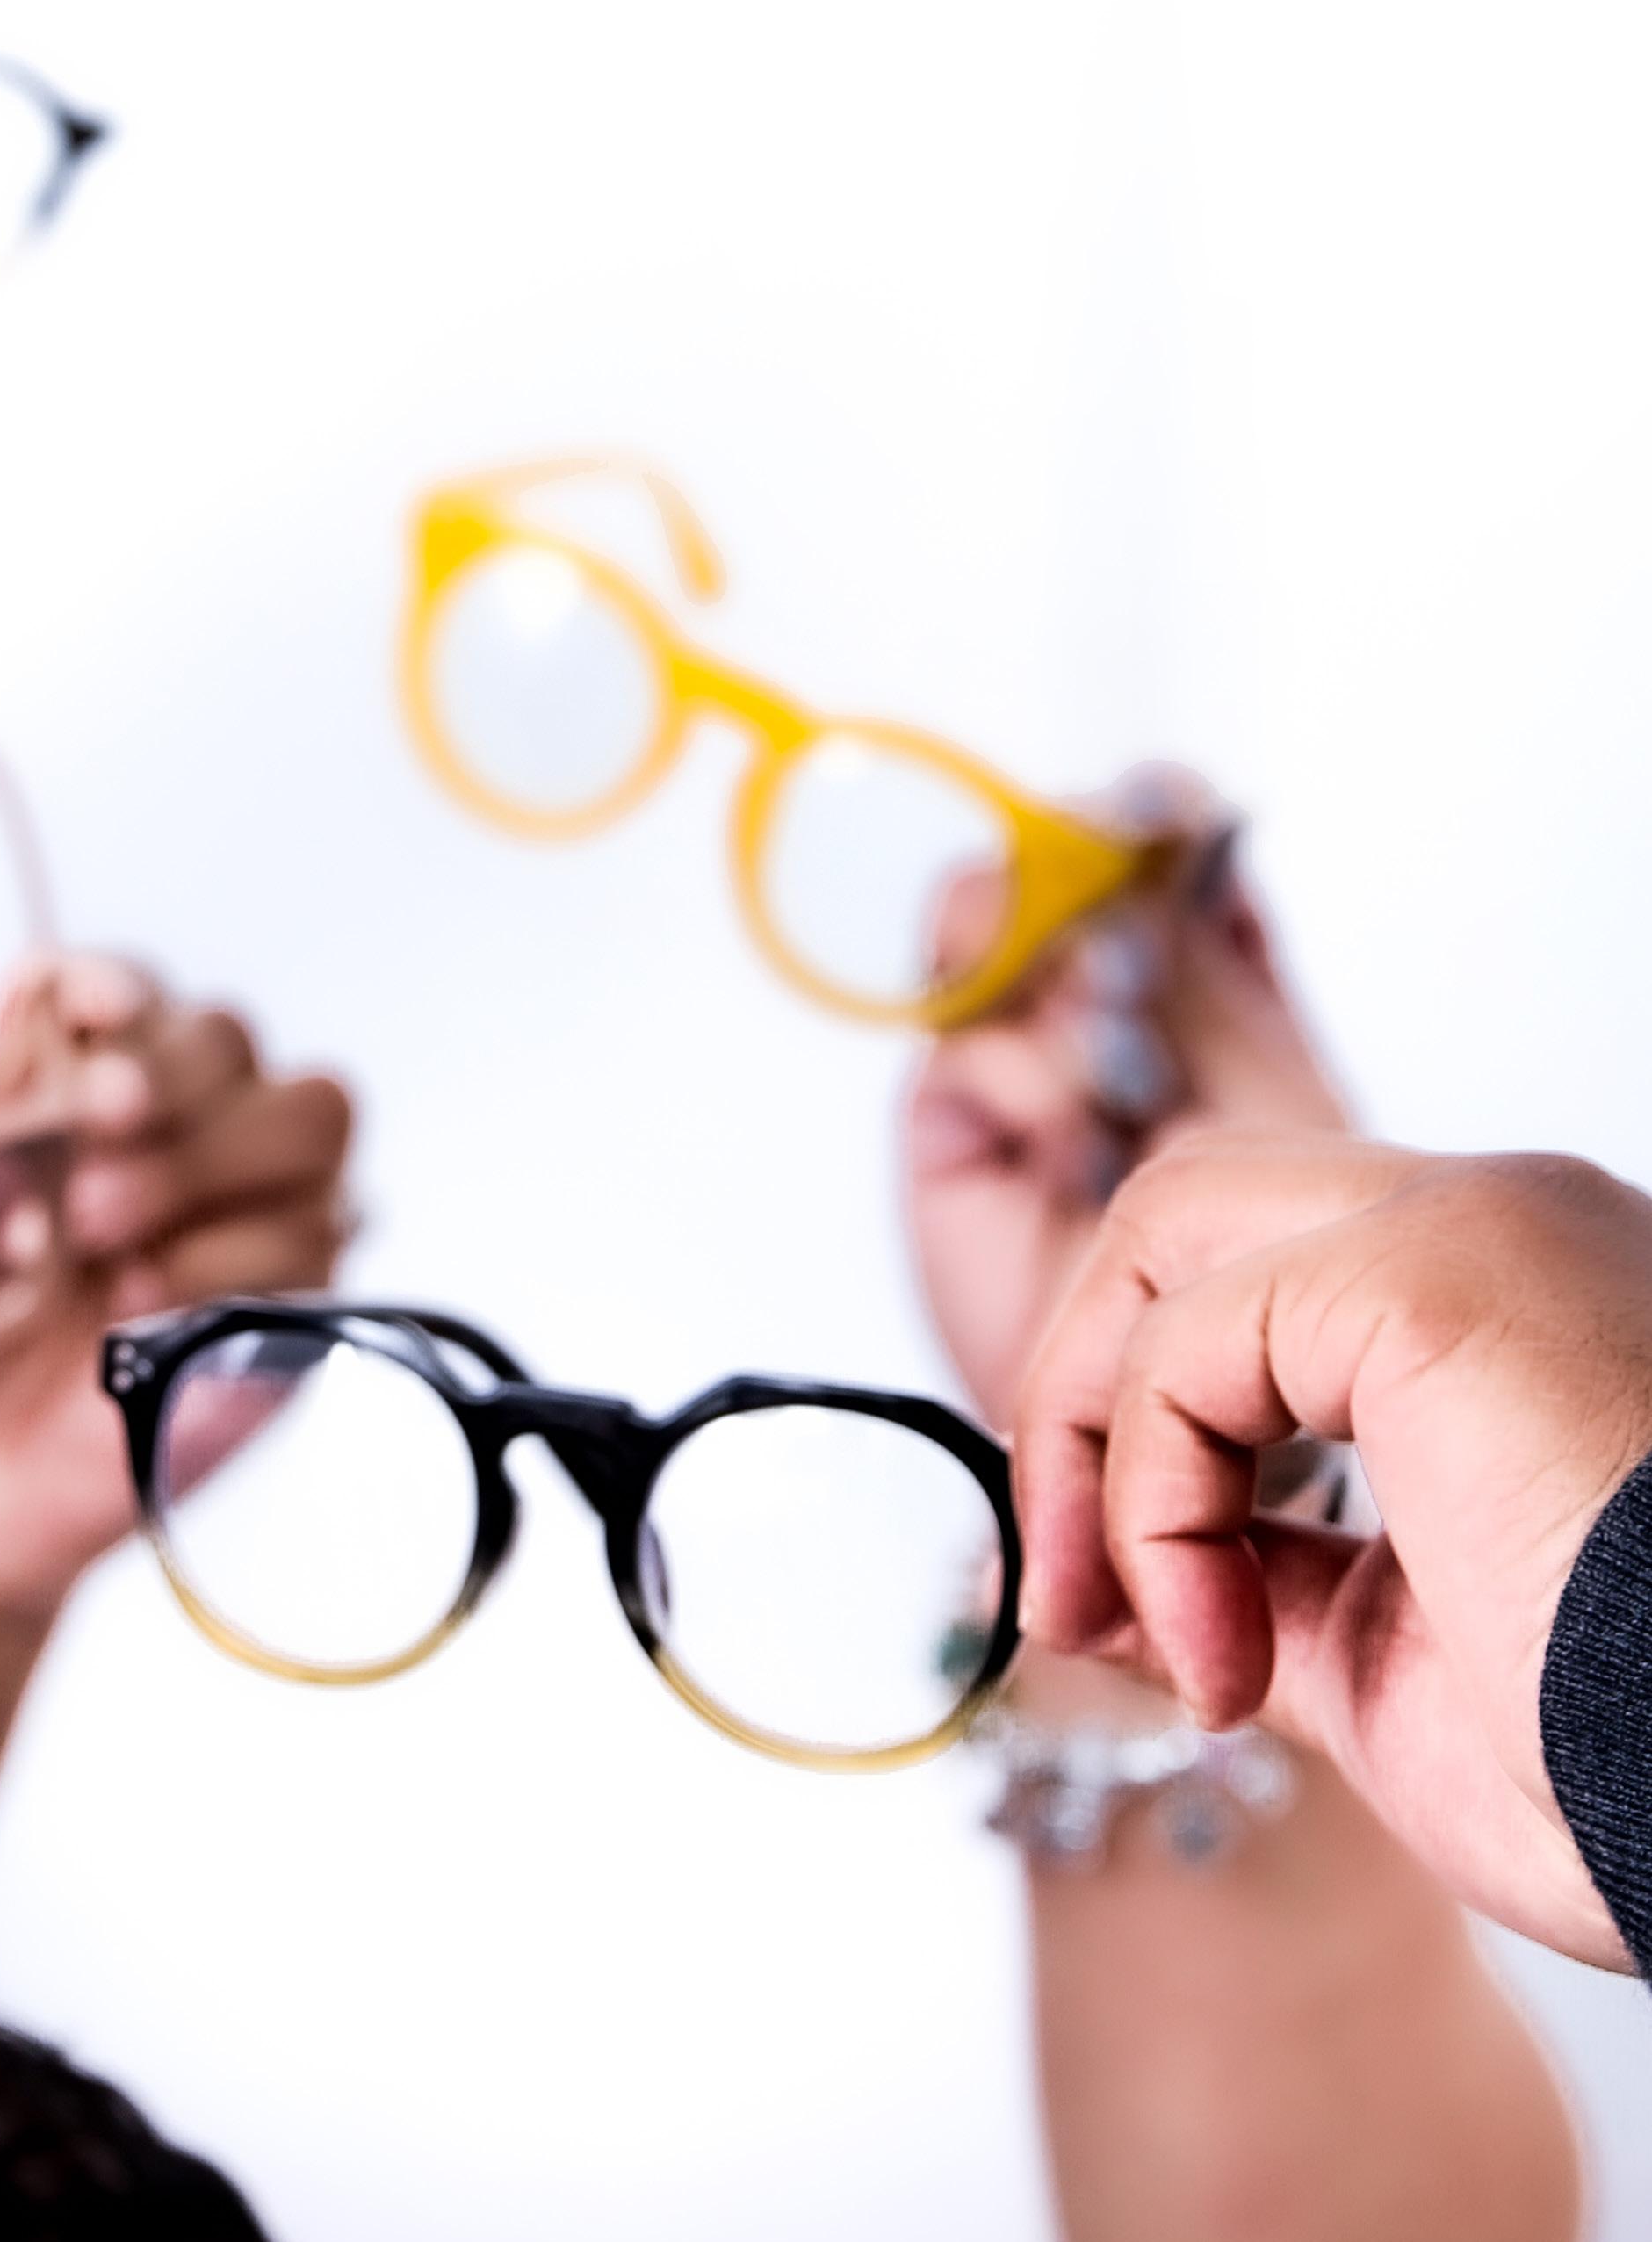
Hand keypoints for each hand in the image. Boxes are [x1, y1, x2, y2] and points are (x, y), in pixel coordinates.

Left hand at [0, 956, 355, 1636]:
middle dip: (168, 1071)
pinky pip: (310, 1242)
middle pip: (230, 1037)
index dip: (121, 985)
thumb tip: (76, 1024)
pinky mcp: (272, 1325)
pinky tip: (133, 1306)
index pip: (128, 994)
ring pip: (309, 1115)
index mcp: (59, 1100)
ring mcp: (225, 1231)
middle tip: (94, 1132)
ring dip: (208, 1153)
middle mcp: (156, 1148)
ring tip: (99, 1225)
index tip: (90, 1015)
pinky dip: (223, 1259)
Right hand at [905, 783, 1343, 1428]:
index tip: (1157, 811)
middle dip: (1096, 908)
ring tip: (1124, 1081)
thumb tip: (1169, 816)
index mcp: (1204, 970)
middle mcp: (1100, 996)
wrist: (1206, 1433)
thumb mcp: (1278, 1096)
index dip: (1141, 808)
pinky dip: (1027, 1079)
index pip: (1152, 832)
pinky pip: (963, 1044)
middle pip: (1049, 859)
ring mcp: (1020, 1050)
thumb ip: (1209, 962)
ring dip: (1057, 991)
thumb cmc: (1287, 1283)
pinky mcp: (953, 1120)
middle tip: (1140, 981)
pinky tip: (1077, 1151)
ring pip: (983, 926)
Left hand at [1014, 1136, 1651, 1963]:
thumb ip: (1265, 1583)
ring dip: (1093, 1433)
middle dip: (1085, 1394)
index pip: (1266, 1273)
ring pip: (1169, 1232)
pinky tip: (1220, 1654)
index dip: (1145, 1416)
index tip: (1103, 1603)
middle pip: (1190, 1213)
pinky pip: (1187, 1344)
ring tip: (1122, 1628)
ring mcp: (1482, 1228)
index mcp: (1527, 1309)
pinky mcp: (1436, 1272)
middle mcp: (1514, 1227)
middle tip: (1068, 1598)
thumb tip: (1122, 1577)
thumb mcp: (1405, 1669)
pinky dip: (1148, 1499)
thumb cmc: (1644, 1781)